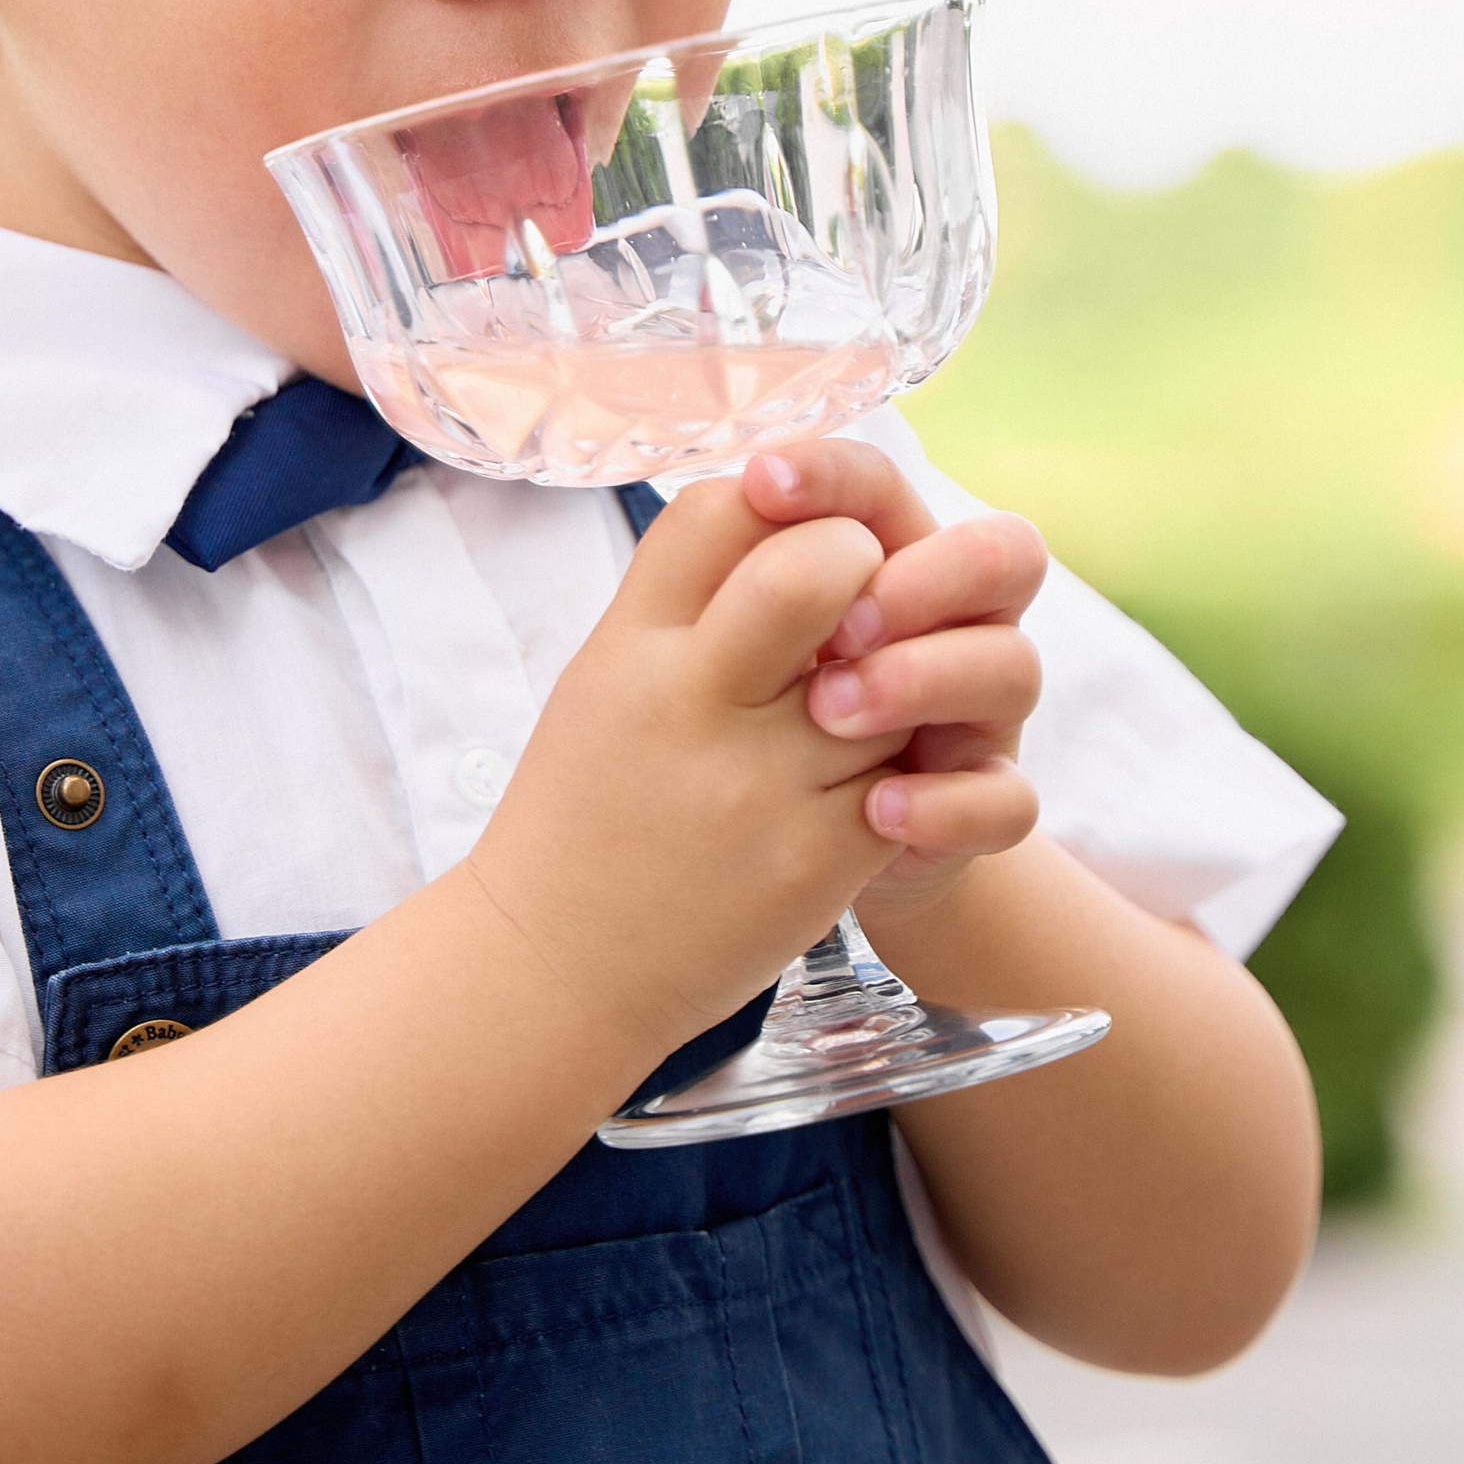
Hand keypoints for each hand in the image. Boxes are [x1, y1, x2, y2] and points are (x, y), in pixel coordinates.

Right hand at [470, 475, 914, 1064]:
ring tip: (860, 702)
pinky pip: (907, 781)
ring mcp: (758, 785)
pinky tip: (866, 782)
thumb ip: (683, 597)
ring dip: (893, 680)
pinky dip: (903, 774)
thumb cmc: (588, 805)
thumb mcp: (606, 676)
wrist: (556, 966)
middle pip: (814, 572)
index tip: (794, 532)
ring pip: (888, 678)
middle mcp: (691, 703)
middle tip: (860, 598)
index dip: (780, 498)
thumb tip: (776, 498)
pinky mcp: (815, 862)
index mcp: (631, 646)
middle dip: (860, 565)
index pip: (720, 508)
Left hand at [739, 441, 1044, 933]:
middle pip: (1001, 555)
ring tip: (826, 713)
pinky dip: (948, 803)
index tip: (762, 486)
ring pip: (1014, 667)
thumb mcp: (737, 633)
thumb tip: (743, 490)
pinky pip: (1008, 801)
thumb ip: (744, 562)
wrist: (780, 844)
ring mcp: (982, 714)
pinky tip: (877, 809)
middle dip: (921, 581)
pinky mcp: (986, 804)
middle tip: (835, 629)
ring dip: (922, 679)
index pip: (891, 488)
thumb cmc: (759, 711)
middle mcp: (955, 622)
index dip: (838, 476)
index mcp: (890, 558)